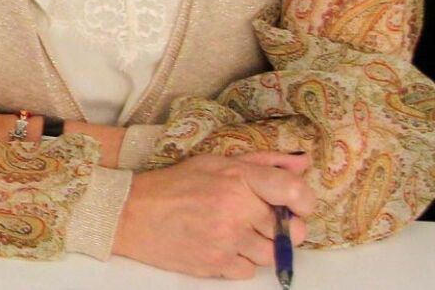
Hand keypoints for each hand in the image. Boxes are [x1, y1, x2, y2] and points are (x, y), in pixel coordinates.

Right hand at [114, 151, 315, 278]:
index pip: (294, 191)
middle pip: (290, 231)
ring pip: (272, 255)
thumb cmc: (175, 184)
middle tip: (263, 221)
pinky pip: (249, 271)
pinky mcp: (216, 264)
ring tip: (237, 232)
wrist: (131, 213)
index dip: (304, 201)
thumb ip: (263, 162)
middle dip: (283, 228)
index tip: (296, 205)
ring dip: (261, 246)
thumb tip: (303, 162)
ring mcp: (227, 241)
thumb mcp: (216, 162)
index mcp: (238, 179)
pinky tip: (222, 246)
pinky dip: (240, 261)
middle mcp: (236, 210)